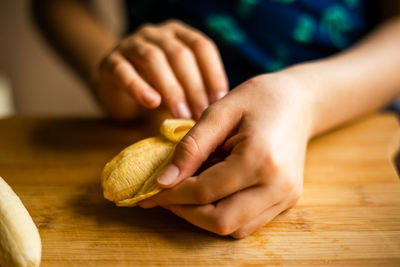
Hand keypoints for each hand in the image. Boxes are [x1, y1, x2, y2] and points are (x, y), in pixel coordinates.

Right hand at [94, 20, 227, 118]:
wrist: (117, 89)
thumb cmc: (157, 87)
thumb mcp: (181, 84)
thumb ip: (197, 90)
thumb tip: (219, 108)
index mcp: (178, 34)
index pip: (201, 46)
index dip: (213, 72)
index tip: (220, 100)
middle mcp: (156, 34)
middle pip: (179, 53)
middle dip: (194, 86)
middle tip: (201, 113)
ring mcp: (131, 44)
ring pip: (153, 59)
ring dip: (171, 89)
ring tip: (181, 114)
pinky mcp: (110, 62)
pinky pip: (123, 71)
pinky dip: (138, 87)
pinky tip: (152, 103)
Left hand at [139, 72, 313, 237]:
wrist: (299, 102)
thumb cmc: (258, 99)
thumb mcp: (219, 112)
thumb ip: (191, 147)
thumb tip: (163, 181)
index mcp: (260, 158)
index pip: (205, 191)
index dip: (172, 194)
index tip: (149, 190)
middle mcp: (278, 185)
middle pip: (221, 221)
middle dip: (186, 213)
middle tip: (165, 196)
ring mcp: (287, 197)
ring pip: (235, 229)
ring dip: (203, 216)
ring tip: (187, 192)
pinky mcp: (288, 200)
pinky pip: (249, 223)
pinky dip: (223, 213)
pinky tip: (212, 192)